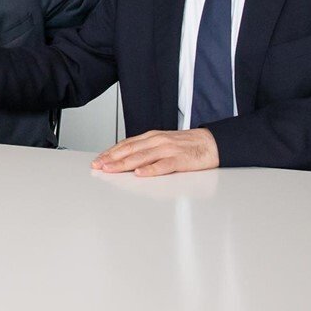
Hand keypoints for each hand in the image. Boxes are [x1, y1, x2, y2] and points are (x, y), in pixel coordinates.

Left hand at [91, 128, 219, 176]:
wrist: (212, 143)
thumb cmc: (186, 146)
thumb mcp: (162, 143)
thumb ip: (146, 149)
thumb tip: (126, 159)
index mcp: (152, 137)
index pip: (126, 144)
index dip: (111, 152)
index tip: (98, 160)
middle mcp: (158, 141)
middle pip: (130, 150)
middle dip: (112, 158)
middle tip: (98, 166)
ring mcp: (168, 150)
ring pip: (142, 157)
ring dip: (124, 163)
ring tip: (111, 169)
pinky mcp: (180, 160)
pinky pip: (163, 165)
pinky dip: (151, 169)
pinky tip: (140, 174)